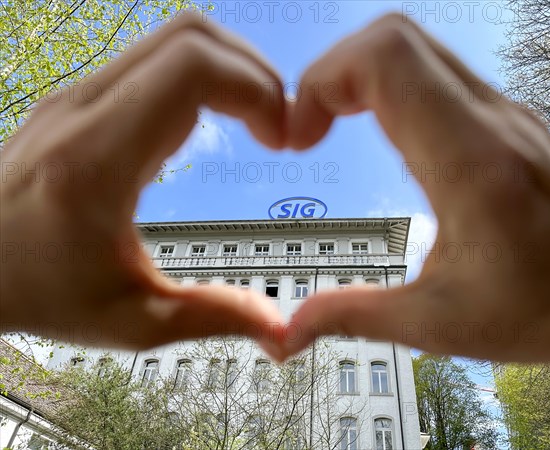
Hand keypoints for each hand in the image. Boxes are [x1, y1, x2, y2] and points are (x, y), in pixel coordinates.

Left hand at [0, 12, 286, 357]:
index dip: (257, 89)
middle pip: (190, 38)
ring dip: (230, 72)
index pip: (193, 70)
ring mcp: (80, 98)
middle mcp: (85, 112)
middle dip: (254, 73)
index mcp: (98, 161)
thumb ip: (212, 317)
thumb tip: (275, 326)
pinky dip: (201, 78)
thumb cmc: (32, 289)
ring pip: (174, 40)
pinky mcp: (82, 100)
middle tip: (278, 124)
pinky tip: (215, 121)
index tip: (280, 137)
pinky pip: (155, 61)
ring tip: (256, 121)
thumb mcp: (131, 319)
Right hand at [283, 14, 549, 365]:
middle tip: (309, 128)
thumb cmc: (545, 309)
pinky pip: (434, 70)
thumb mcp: (439, 323)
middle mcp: (491, 122)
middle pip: (393, 38)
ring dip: (358, 76)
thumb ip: (355, 316)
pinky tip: (376, 129)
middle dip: (331, 73)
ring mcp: (502, 113)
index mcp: (471, 164)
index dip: (322, 81)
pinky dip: (387, 84)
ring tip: (330, 126)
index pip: (385, 62)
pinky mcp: (503, 119)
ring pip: (414, 47)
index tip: (301, 137)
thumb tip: (291, 330)